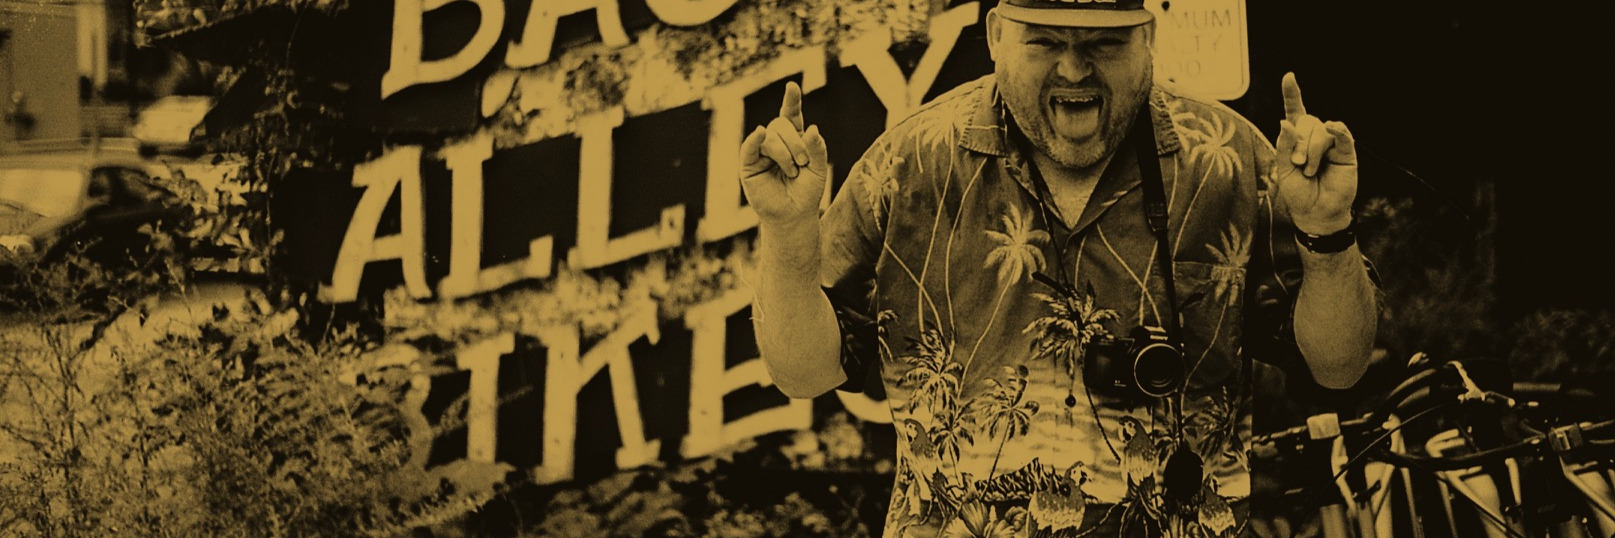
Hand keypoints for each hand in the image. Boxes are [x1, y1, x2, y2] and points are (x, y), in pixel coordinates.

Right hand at [740, 81, 829, 225]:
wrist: (793, 216)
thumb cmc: (807, 192)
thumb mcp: (819, 169)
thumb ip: (818, 148)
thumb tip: (812, 128)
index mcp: (795, 138)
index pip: (791, 114)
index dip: (791, 100)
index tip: (792, 87)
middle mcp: (776, 140)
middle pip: (782, 124)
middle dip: (796, 142)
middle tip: (803, 163)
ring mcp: (761, 151)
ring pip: (769, 135)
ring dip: (784, 152)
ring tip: (792, 171)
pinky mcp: (749, 163)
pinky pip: (749, 147)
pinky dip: (755, 139)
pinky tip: (760, 133)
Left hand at [1274, 73, 1356, 234]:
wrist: (1317, 212)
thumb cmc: (1298, 193)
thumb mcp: (1283, 170)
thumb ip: (1284, 147)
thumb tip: (1285, 122)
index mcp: (1296, 139)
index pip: (1295, 112)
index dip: (1292, 94)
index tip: (1289, 76)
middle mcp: (1314, 137)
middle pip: (1306, 122)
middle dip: (1298, 144)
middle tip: (1298, 165)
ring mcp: (1331, 143)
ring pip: (1320, 131)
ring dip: (1311, 151)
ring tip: (1310, 171)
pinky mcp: (1346, 151)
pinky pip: (1341, 133)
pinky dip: (1336, 130)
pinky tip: (1333, 128)